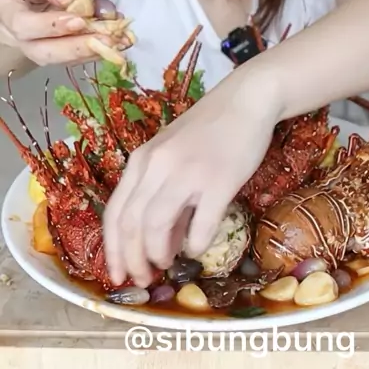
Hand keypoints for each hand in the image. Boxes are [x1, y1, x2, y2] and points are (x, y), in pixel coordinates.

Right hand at [0, 0, 126, 66]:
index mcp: (9, 11)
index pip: (25, 25)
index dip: (51, 26)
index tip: (79, 20)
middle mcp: (23, 38)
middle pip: (45, 52)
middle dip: (77, 47)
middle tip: (106, 38)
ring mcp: (42, 50)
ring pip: (65, 60)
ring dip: (94, 52)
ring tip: (118, 41)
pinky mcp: (62, 55)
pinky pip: (80, 58)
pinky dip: (102, 50)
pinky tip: (121, 41)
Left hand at [102, 67, 279, 287]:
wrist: (245, 101)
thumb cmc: (208, 129)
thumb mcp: (173, 154)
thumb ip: (161, 192)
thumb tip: (160, 243)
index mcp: (142, 159)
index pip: (115, 212)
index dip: (113, 250)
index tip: (118, 275)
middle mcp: (157, 166)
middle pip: (131, 224)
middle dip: (133, 260)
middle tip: (144, 279)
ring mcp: (187, 173)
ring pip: (156, 226)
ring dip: (159, 255)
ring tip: (168, 264)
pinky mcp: (219, 181)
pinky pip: (201, 226)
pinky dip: (196, 245)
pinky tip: (198, 247)